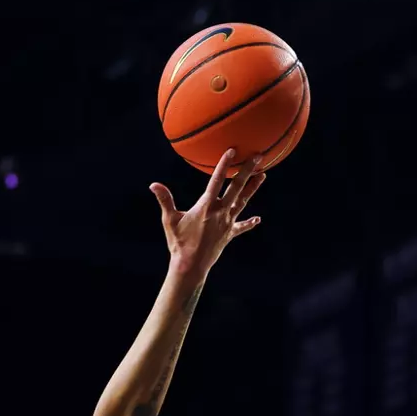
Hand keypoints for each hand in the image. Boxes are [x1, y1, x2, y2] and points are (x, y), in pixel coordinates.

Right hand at [150, 149, 265, 274]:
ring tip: (263, 176)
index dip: (224, 164)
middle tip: (258, 156)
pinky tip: (258, 220)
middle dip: (247, 170)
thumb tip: (153, 185)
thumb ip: (164, 200)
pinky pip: (241, 227)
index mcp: (206, 206)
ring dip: (253, 188)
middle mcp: (220, 212)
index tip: (232, 150)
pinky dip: (249, 223)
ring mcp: (227, 223)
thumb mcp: (169, 220)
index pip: (217, 180)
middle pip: (237, 187)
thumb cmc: (178, 242)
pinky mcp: (229, 234)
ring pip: (243, 202)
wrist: (191, 266)